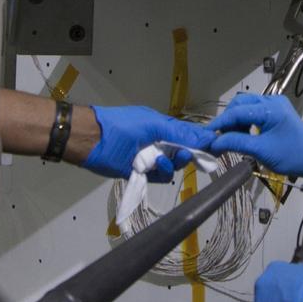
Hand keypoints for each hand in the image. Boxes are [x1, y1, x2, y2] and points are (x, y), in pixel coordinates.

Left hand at [82, 106, 211, 180]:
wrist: (89, 139)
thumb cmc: (121, 127)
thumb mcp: (153, 125)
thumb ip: (180, 133)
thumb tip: (207, 136)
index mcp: (161, 125)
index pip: (187, 134)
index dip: (200, 142)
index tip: (213, 150)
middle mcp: (156, 141)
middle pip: (181, 152)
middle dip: (185, 155)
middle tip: (185, 156)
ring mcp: (147, 157)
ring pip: (170, 165)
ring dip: (170, 165)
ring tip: (161, 162)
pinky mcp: (138, 172)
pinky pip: (157, 176)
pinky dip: (159, 174)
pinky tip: (153, 169)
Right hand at [205, 94, 302, 186]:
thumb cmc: (290, 156)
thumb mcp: (260, 151)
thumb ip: (236, 143)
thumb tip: (214, 143)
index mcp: (270, 108)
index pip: (238, 111)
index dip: (220, 123)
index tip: (207, 135)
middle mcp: (272, 100)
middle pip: (241, 104)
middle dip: (228, 120)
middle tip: (218, 137)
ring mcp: (275, 103)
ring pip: (246, 105)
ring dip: (236, 120)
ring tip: (231, 138)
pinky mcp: (276, 110)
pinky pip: (254, 110)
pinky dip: (245, 120)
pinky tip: (242, 134)